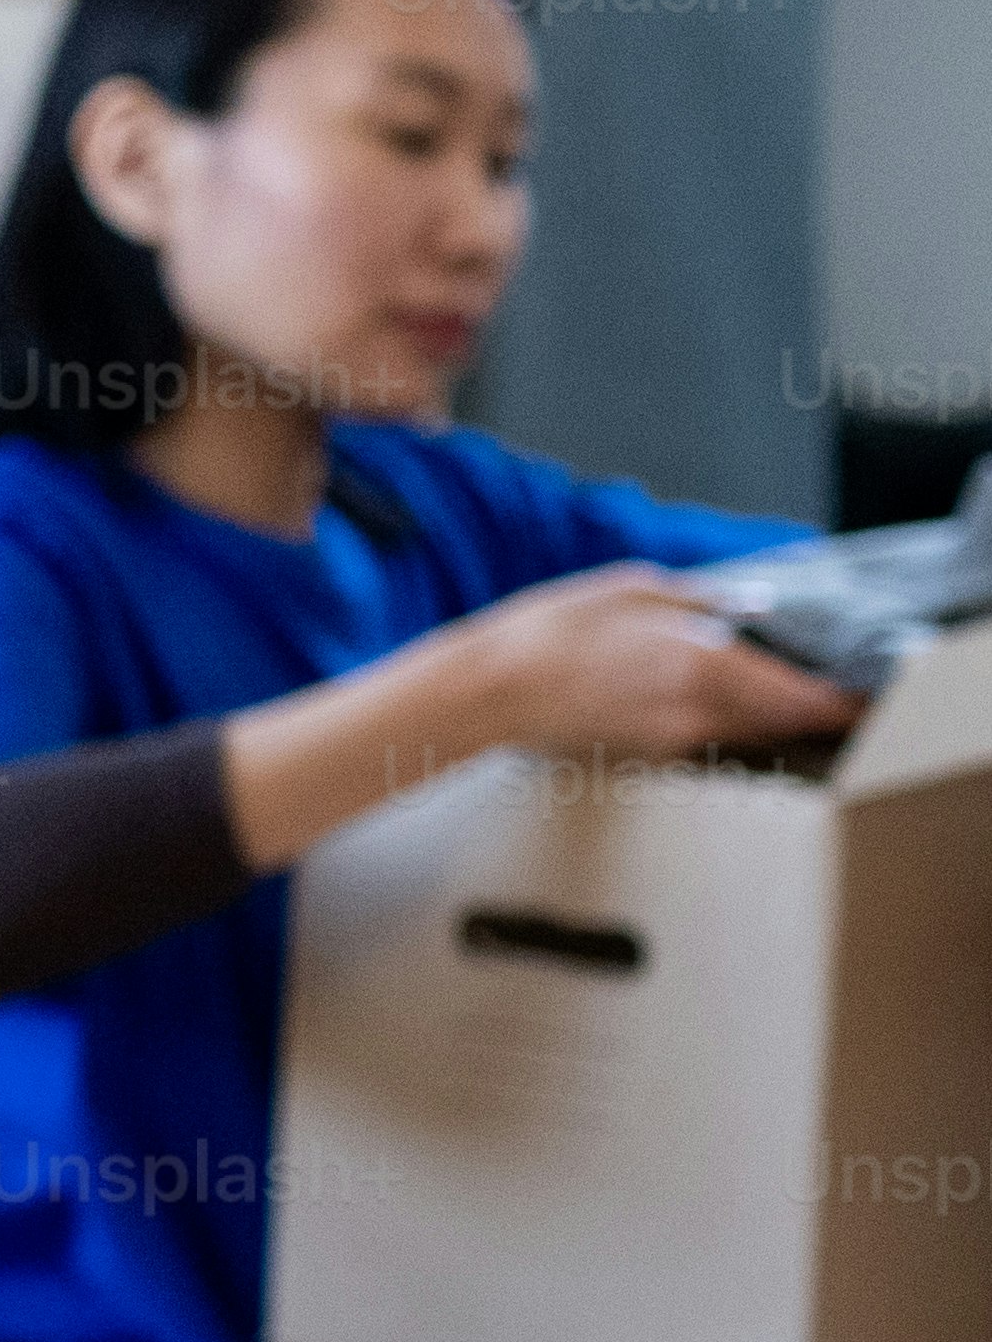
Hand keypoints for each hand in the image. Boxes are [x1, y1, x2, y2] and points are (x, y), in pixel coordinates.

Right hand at [431, 562, 866, 771]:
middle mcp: (697, 714)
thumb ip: (703, 600)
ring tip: (745, 674)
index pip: (804, 699)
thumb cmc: (545, 634)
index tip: (862, 688)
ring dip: (757, 707)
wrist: (480, 695)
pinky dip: (714, 715)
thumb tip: (753, 609)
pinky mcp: (644, 753)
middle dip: (804, 701)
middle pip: (781, 719)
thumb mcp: (632, 588)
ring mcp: (671, 741)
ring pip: (744, 728)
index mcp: (703, 665)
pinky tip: (686, 689)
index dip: (842, 699)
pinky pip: (703, 735)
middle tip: (814, 674)